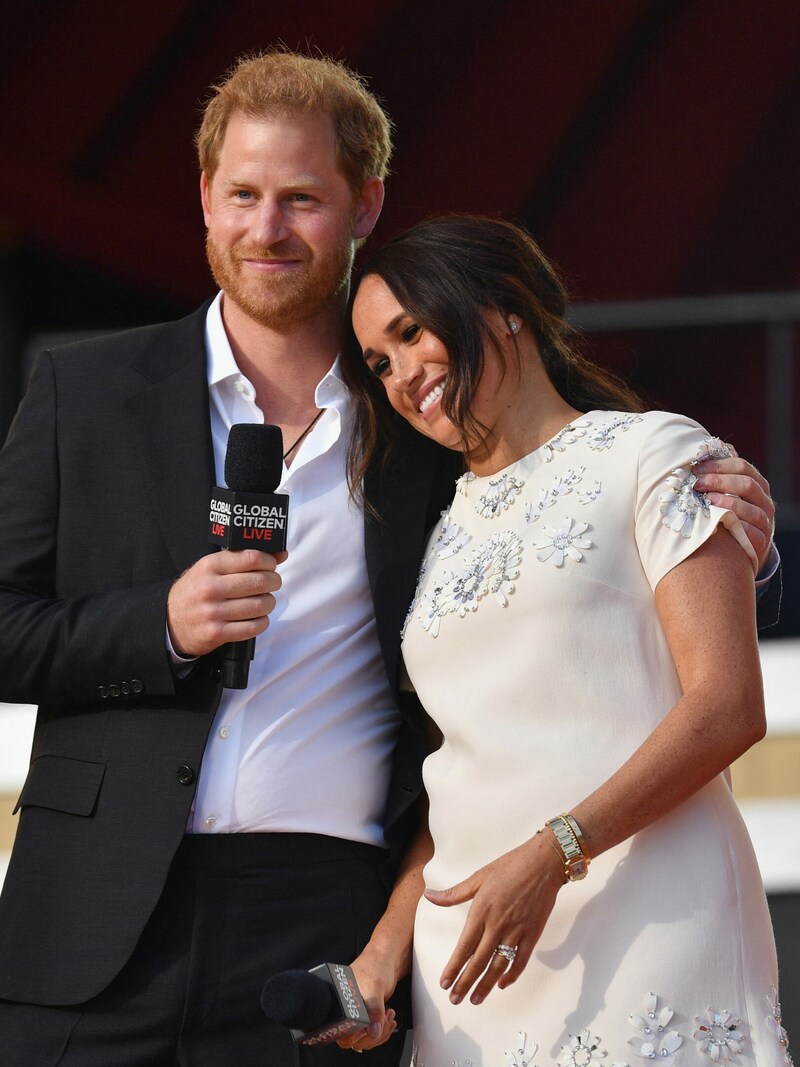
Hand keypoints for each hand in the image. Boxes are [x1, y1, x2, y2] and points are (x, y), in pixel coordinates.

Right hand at [167, 549, 285, 656]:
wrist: (170, 621)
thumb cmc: (196, 590)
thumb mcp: (211, 568)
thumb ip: (243, 559)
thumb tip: (280, 554)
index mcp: (210, 566)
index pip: (251, 558)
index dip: (269, 561)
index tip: (271, 565)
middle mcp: (211, 588)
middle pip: (260, 581)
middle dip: (273, 582)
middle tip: (272, 583)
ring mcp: (214, 612)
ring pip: (260, 605)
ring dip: (269, 603)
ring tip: (264, 601)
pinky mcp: (217, 633)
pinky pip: (253, 627)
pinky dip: (262, 622)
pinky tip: (257, 618)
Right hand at [335, 950, 398, 1051]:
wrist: (386, 959)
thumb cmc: (375, 966)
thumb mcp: (375, 987)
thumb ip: (374, 1009)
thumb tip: (373, 1030)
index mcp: (341, 1004)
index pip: (343, 1033)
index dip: (357, 1035)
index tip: (370, 1028)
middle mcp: (346, 1011)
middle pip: (353, 1040)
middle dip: (372, 1035)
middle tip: (384, 1021)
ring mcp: (356, 1014)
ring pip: (364, 1039)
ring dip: (379, 1034)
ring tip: (388, 1018)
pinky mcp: (366, 1016)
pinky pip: (371, 1034)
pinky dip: (382, 1031)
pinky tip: (388, 1020)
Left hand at [425, 831, 563, 1005]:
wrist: (543, 863)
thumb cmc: (509, 866)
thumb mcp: (478, 877)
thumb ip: (454, 893)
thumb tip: (429, 896)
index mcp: (482, 910)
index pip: (464, 946)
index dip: (454, 967)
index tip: (444, 983)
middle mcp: (498, 924)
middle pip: (479, 961)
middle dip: (465, 982)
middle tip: (455, 1000)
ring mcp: (517, 931)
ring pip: (499, 965)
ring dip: (486, 985)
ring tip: (475, 1000)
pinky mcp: (532, 934)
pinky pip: (521, 960)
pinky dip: (512, 975)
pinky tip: (503, 984)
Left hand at [693, 453, 774, 572]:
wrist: (742, 545)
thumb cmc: (730, 513)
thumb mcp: (728, 492)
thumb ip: (721, 474)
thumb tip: (710, 450)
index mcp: (757, 483)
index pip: (742, 466)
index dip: (718, 466)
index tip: (696, 469)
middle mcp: (764, 501)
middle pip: (747, 485)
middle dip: (719, 482)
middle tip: (697, 484)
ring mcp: (765, 521)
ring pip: (752, 509)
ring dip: (729, 503)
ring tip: (708, 501)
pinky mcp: (761, 541)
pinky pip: (753, 533)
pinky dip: (738, 527)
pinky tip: (722, 523)